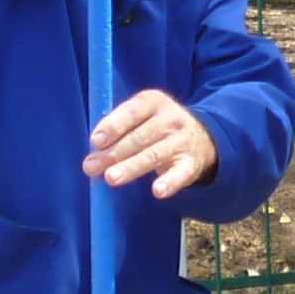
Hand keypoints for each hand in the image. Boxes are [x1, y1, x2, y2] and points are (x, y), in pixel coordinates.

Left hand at [84, 88, 219, 197]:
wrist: (202, 138)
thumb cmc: (158, 128)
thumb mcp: (142, 117)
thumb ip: (119, 128)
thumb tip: (94, 150)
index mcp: (154, 102)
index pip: (132, 111)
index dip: (114, 126)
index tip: (95, 142)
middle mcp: (170, 118)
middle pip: (139, 137)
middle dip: (113, 153)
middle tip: (91, 167)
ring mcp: (182, 141)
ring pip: (154, 155)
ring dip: (131, 167)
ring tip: (111, 178)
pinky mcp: (191, 163)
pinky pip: (180, 174)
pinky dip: (170, 182)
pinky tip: (157, 191)